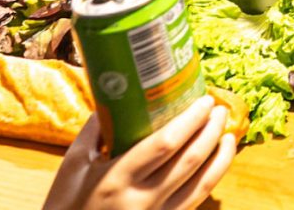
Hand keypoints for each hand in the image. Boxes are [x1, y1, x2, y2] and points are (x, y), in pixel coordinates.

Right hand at [42, 95, 235, 209]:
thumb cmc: (65, 205)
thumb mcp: (72, 166)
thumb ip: (94, 130)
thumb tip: (116, 95)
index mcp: (116, 179)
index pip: (164, 145)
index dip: (190, 121)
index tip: (204, 100)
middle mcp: (141, 200)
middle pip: (189, 161)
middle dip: (210, 131)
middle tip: (219, 108)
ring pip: (202, 184)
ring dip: (221, 156)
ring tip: (228, 133)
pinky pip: (196, 201)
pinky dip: (213, 178)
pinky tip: (218, 162)